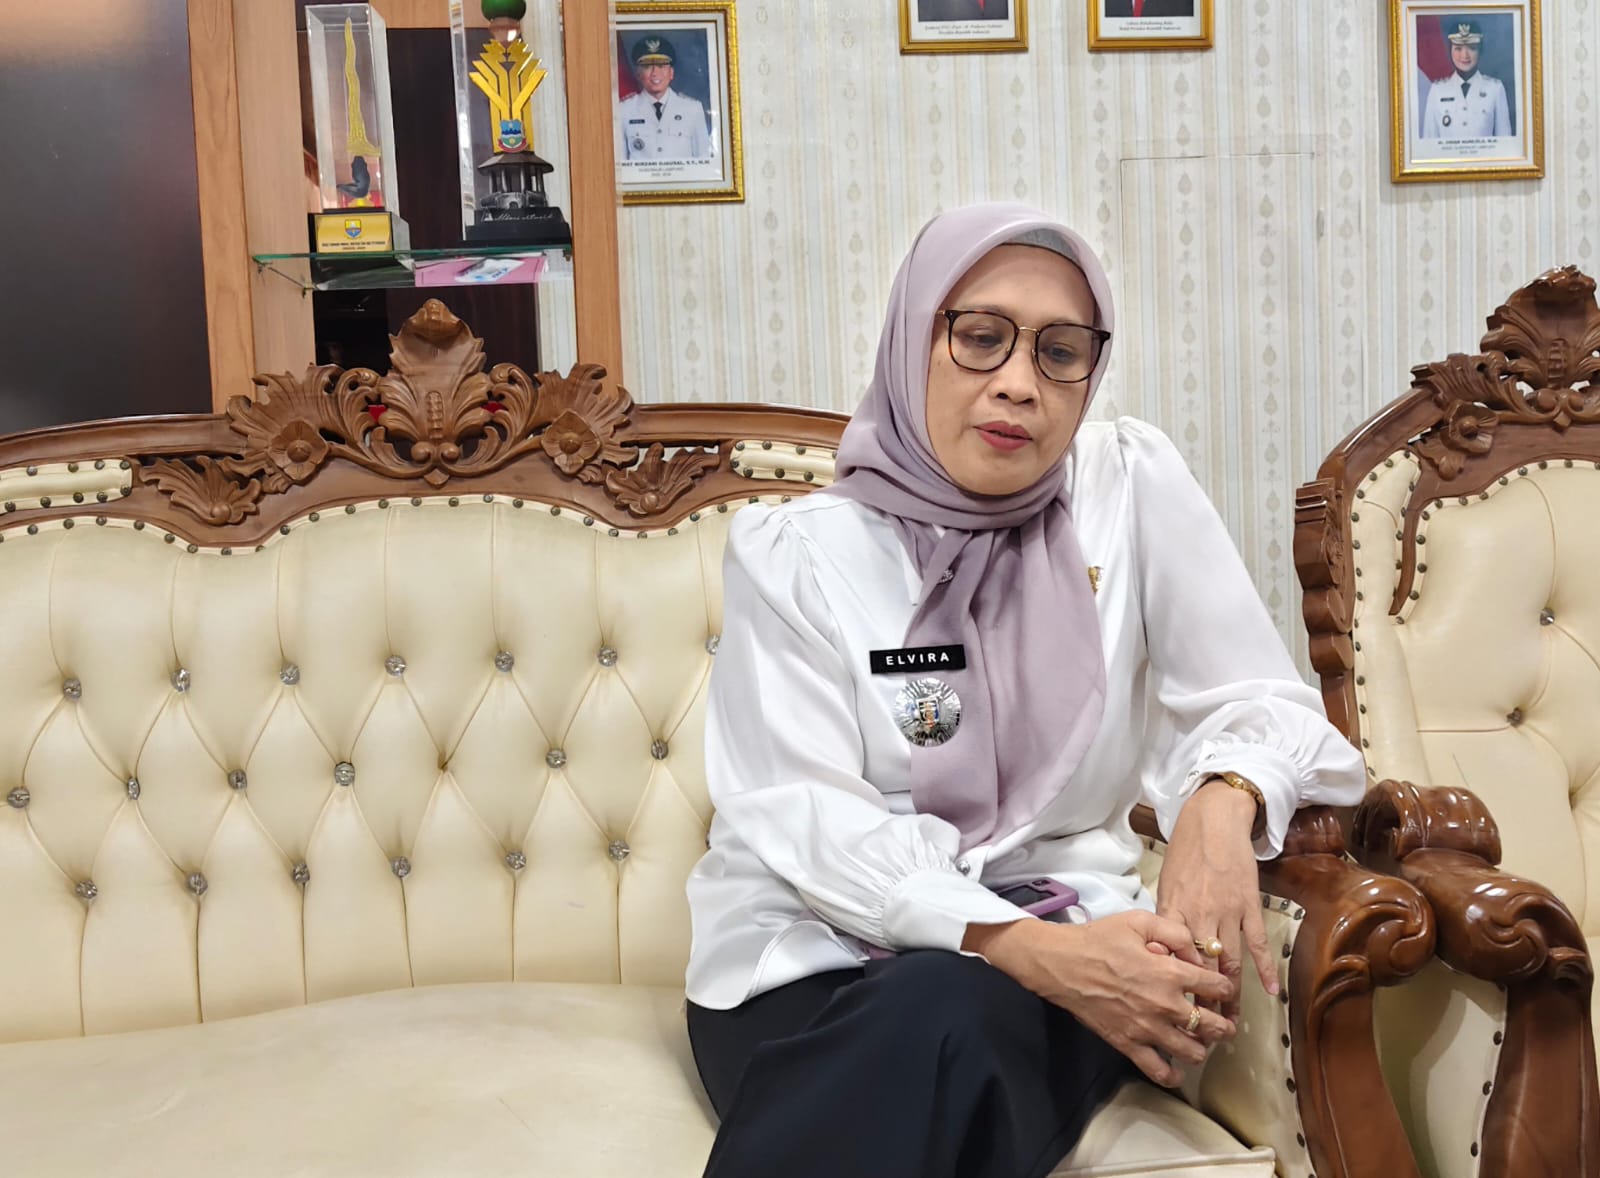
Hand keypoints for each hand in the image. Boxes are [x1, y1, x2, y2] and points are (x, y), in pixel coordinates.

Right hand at [965, 912, 1234, 1086]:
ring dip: (1202, 1048)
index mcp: (1170, 973)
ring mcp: (1147, 1029)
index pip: (1217, 987)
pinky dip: (1172, 1074)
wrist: (1061, 964)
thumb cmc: (1099, 938)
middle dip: (1224, 1024)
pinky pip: (1158, 1071)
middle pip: (1213, 1025)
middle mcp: (1165, 1005)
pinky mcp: (1128, 1044)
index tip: (1222, 988)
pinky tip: (1175, 1068)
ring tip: (1199, 1041)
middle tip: (1222, 1021)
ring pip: (1192, 1052)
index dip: (1226, 987)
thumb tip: (1199, 954)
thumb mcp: (1139, 920)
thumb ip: (1175, 932)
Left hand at [1156, 778, 1277, 1021]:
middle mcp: (1197, 916)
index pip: (1171, 960)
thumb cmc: (1185, 853)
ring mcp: (1226, 913)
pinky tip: (1269, 992)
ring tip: (1231, 1023)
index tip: (1173, 1014)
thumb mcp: (1165, 886)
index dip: (1173, 990)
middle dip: (1202, 1002)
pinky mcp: (1248, 906)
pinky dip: (1263, 969)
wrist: (1214, 822)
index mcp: (1172, 912)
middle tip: (1204, 1032)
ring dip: (1230, 995)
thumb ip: (1164, 921)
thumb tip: (1160, 954)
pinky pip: (1256, 943)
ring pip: (1228, 962)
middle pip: (1200, 969)